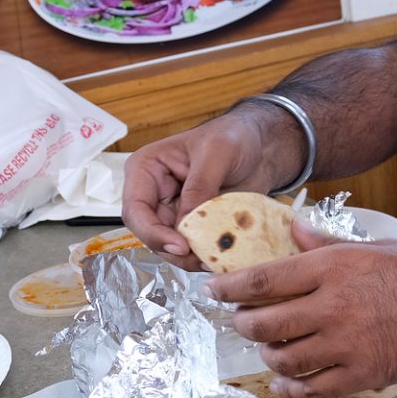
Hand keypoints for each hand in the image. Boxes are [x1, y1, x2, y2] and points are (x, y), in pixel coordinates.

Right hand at [122, 104, 301, 267]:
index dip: (153, 233)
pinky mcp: (192, 226)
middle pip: (150, 235)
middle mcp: (153, 195)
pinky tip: (219, 257)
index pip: (136, 210)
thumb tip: (185, 224)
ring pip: (169, 248)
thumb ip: (200, 186)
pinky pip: (191, 249)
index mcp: (146, 170)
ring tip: (214, 260)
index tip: (181, 246)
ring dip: (189, 259)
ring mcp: (172, 213)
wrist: (260, 148)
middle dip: (174, 251)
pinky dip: (203, 256)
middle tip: (201, 259)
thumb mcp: (217, 153)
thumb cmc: (234, 137)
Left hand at [211, 222, 396, 397]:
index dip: (231, 288)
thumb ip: (328, 245)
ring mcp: (346, 345)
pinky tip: (287, 382)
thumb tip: (295, 230)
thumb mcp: (375, 246)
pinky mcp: (362, 375)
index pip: (264, 279)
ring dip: (267, 354)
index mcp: (333, 268)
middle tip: (242, 320)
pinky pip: (312, 389)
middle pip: (264, 323)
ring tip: (269, 347)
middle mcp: (332, 307)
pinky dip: (292, 387)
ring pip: (283, 358)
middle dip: (244, 323)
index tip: (214, 291)